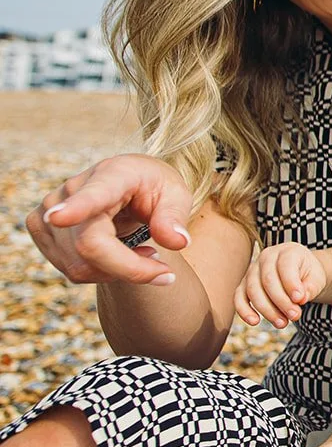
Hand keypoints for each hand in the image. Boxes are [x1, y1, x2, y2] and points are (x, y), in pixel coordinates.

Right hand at [24, 154, 192, 285]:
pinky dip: (100, 272)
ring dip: (119, 271)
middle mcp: (74, 187)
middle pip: (91, 246)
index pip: (94, 195)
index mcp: (114, 174)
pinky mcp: (39, 226)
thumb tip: (177, 242)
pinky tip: (117, 253)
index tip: (58, 217)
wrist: (128, 183)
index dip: (75, 208)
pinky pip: (71, 269)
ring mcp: (49, 207)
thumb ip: (175, 217)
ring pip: (80, 265)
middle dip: (130, 269)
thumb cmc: (153, 187)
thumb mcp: (177, 194)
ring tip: (142, 251)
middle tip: (163, 271)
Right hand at [234, 243, 326, 327]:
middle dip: (282, 302)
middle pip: (268, 280)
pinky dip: (244, 310)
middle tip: (295, 316)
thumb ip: (310, 287)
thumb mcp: (316, 278)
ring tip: (282, 323)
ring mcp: (253, 270)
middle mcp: (267, 257)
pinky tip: (255, 321)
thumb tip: (301, 299)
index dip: (292, 284)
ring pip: (253, 290)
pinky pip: (239, 297)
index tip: (300, 300)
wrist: (300, 273)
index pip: (286, 266)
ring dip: (267, 310)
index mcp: (288, 251)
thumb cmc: (309, 275)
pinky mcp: (244, 284)